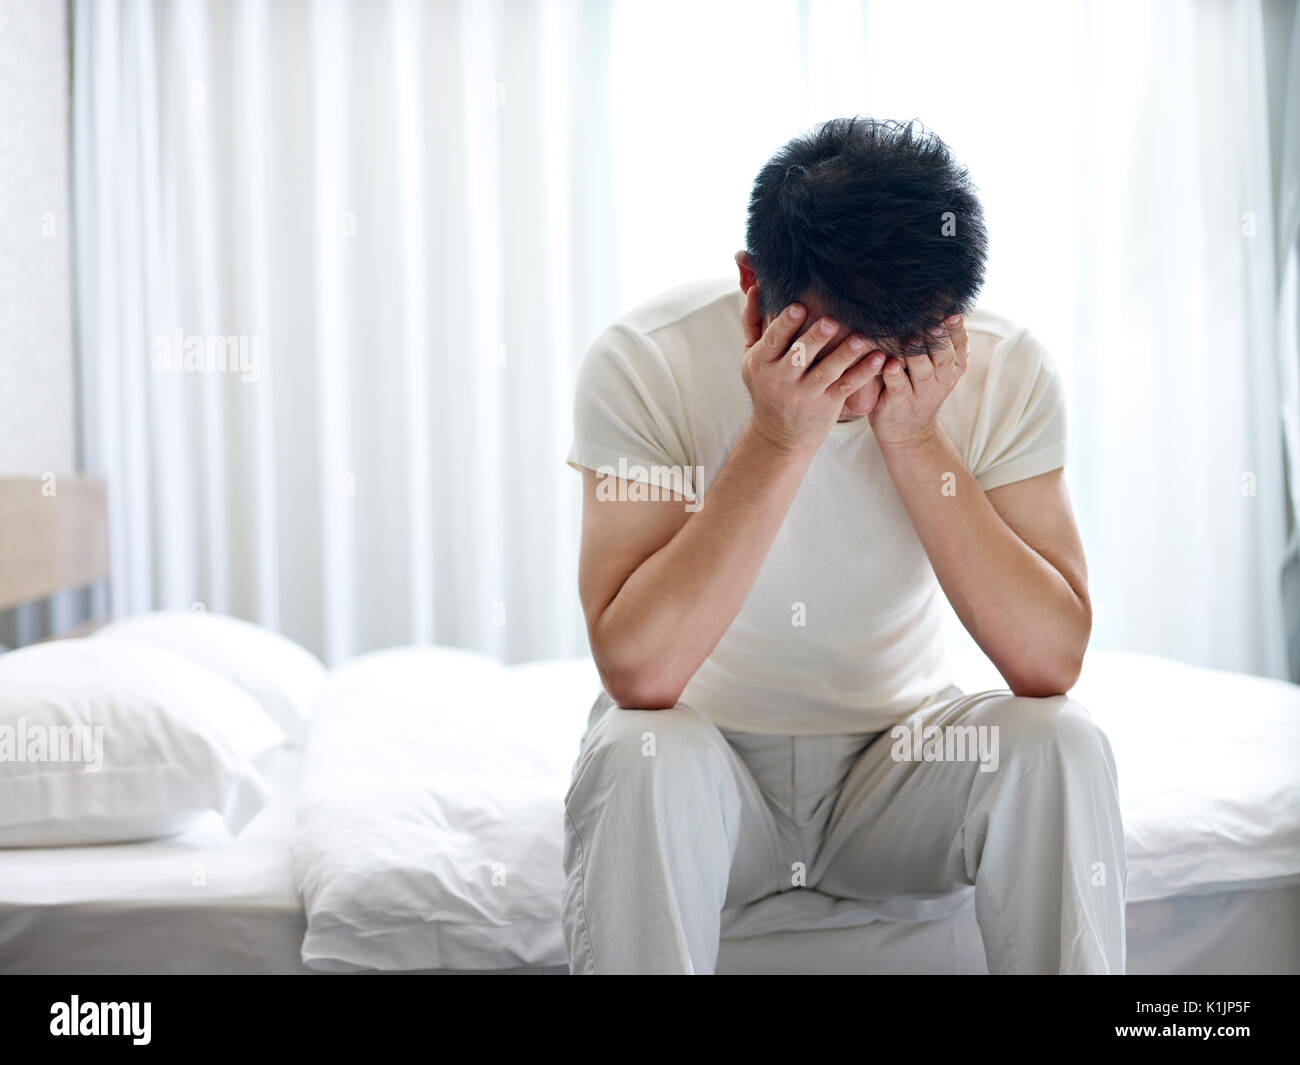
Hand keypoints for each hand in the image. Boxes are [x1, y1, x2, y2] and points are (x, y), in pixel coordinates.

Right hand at [739, 287, 880, 454]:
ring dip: (845, 354)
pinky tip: (880, 358)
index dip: (786, 323)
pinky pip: (847, 386)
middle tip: (831, 321)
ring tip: (861, 338)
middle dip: (815, 339)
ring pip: (827, 371)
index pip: (773, 339)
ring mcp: (806, 393)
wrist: (778, 435)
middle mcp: (782, 379)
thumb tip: (756, 288)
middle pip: (799, 355)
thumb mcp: (752, 359)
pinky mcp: (827, 404)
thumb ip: (753, 324)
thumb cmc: (766, 387)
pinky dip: (864, 373)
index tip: (799, 307)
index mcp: (761, 362)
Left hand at [854, 314, 967, 447]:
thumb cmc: (918, 388)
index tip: (952, 310)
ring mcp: (921, 393)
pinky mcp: (900, 403)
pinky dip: (894, 376)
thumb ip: (937, 342)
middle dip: (940, 338)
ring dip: (917, 353)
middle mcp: (941, 379)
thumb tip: (937, 301)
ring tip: (912, 336)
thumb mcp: (936, 368)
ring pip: (923, 371)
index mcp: (952, 367)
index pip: (959, 343)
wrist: (909, 433)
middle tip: (935, 320)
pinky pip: (898, 387)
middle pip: (944, 355)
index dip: (956, 328)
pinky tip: (889, 364)